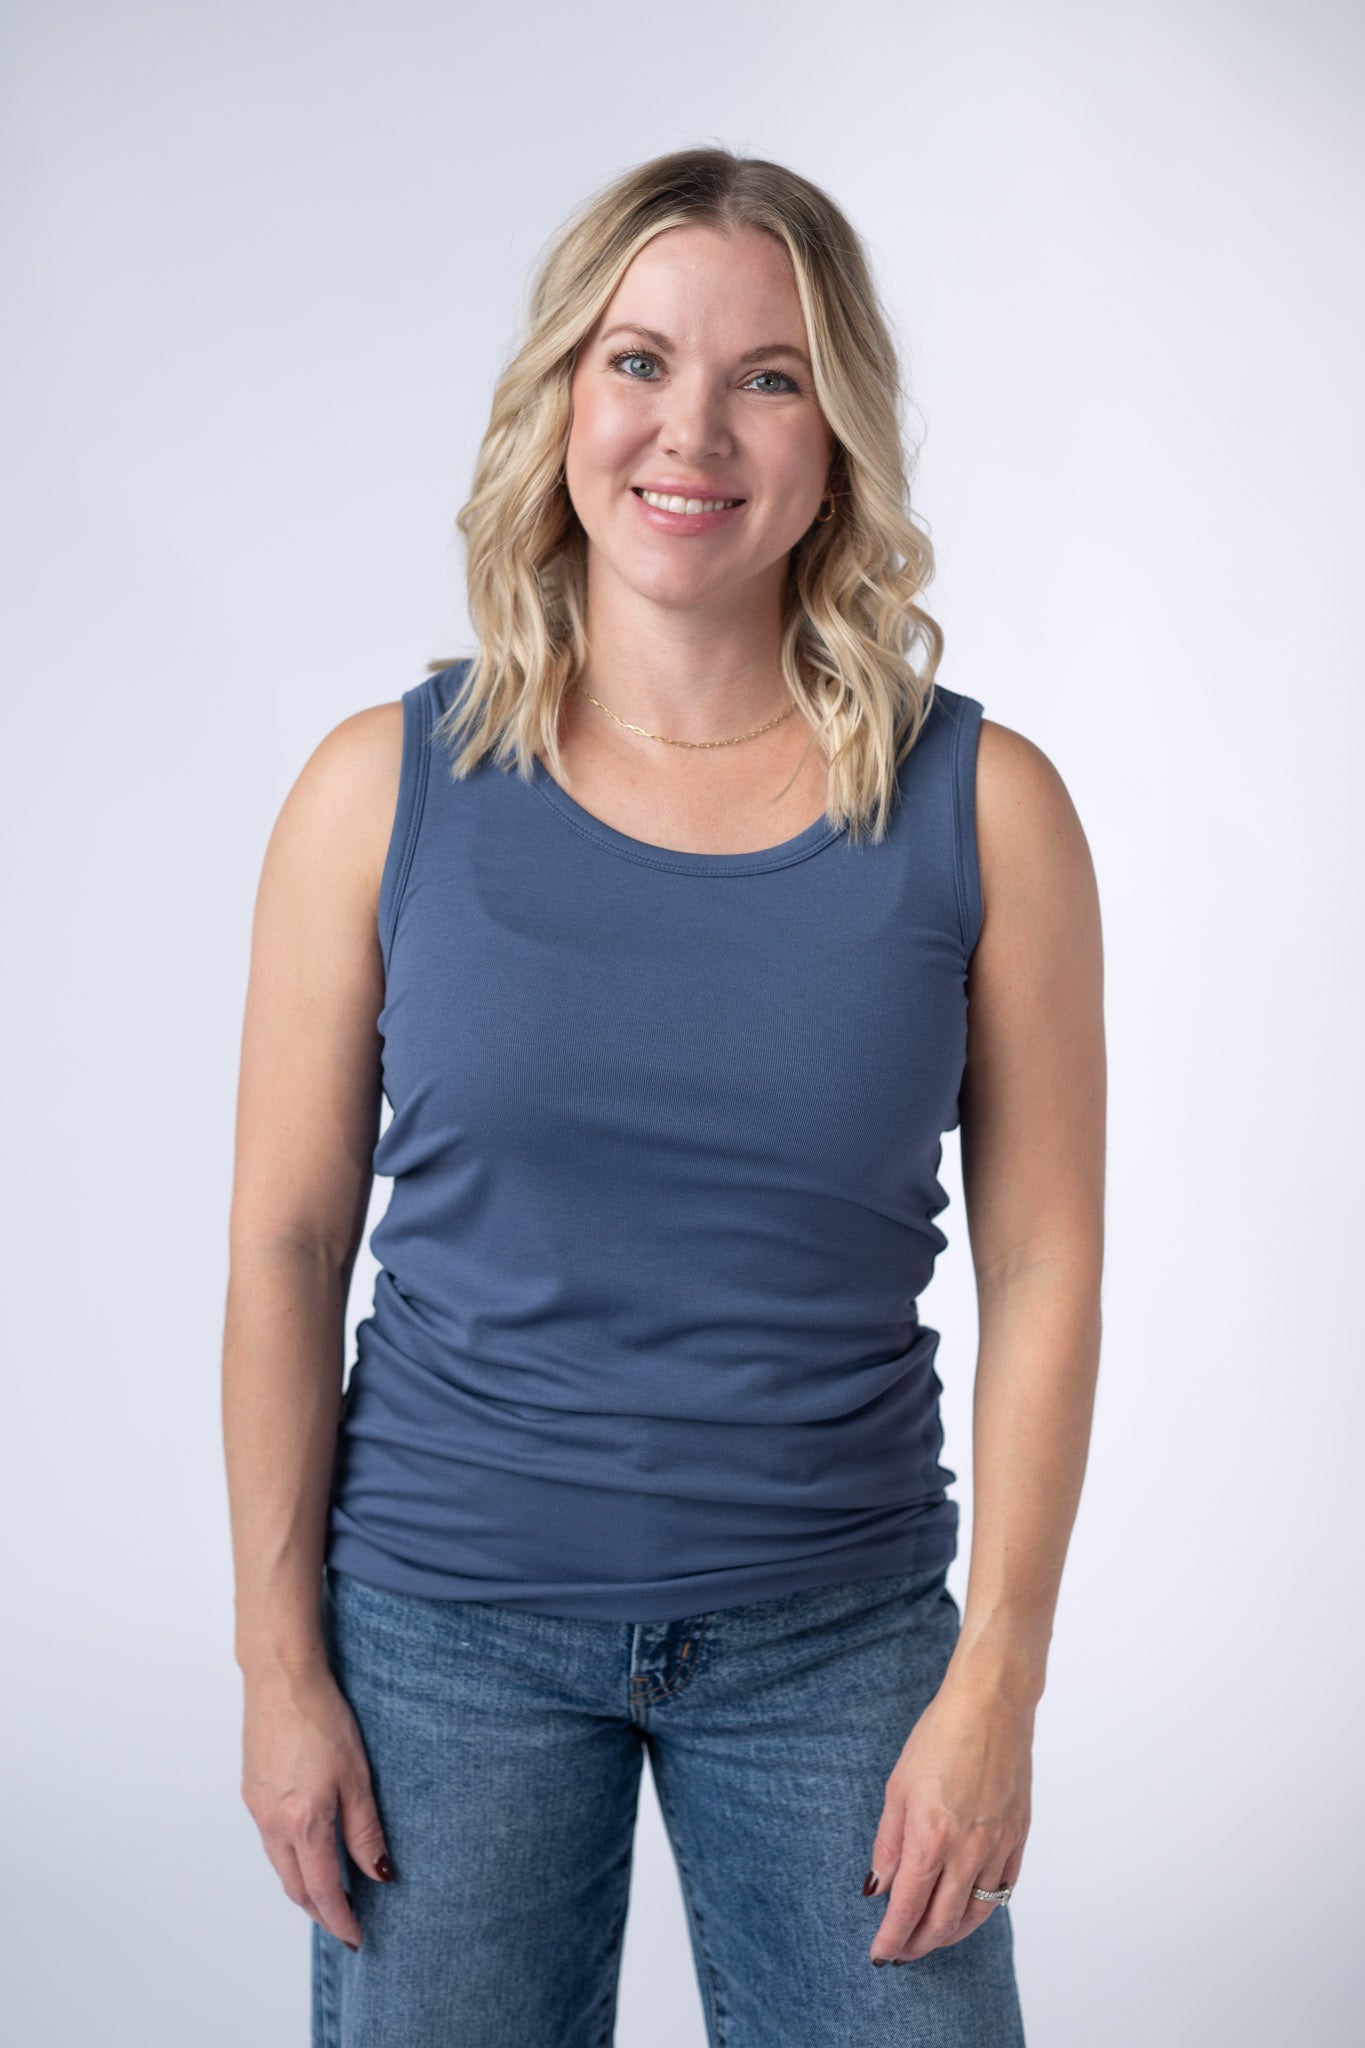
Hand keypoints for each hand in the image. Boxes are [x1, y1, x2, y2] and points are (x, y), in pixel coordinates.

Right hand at [240, 1658, 394, 1950]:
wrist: (281, 1678)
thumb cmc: (322, 1717)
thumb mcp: (357, 1776)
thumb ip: (365, 1830)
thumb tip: (378, 1873)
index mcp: (303, 1822)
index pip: (322, 1890)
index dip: (340, 1919)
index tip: (355, 1937)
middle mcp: (273, 1823)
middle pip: (295, 1886)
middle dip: (319, 1911)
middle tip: (344, 1923)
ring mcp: (257, 1808)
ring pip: (279, 1865)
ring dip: (302, 1885)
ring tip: (328, 1893)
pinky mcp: (251, 1791)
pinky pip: (269, 1839)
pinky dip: (288, 1857)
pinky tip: (304, 1849)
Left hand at [864, 1676, 1032, 1964]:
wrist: (991, 1705)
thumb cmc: (939, 1736)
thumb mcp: (898, 1787)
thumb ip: (888, 1843)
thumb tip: (878, 1888)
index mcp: (930, 1837)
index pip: (907, 1907)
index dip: (892, 1938)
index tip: (879, 1955)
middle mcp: (967, 1850)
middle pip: (942, 1921)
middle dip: (918, 1944)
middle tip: (901, 1953)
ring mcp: (998, 1846)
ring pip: (976, 1913)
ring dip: (950, 1934)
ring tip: (931, 1938)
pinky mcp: (1019, 1836)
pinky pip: (1002, 1889)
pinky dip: (982, 1908)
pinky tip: (968, 1910)